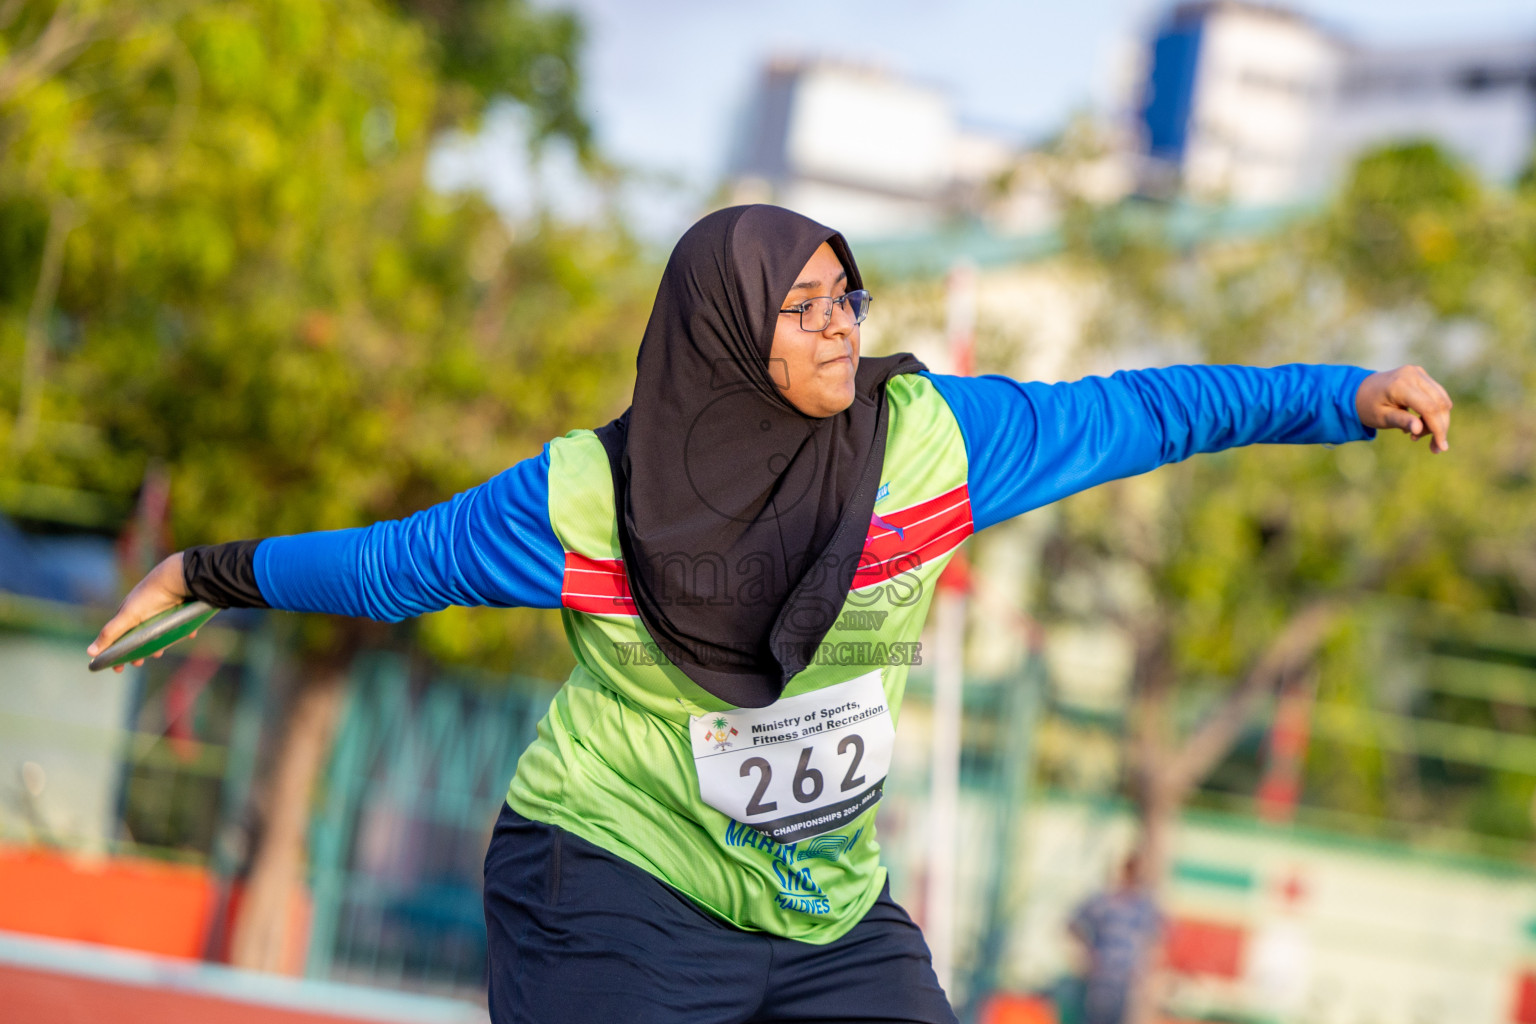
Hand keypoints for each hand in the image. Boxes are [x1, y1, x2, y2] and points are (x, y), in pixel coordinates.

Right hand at [88, 552, 193, 671]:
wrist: (178, 577)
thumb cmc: (150, 597)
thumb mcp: (129, 617)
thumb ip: (111, 634)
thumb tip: (89, 653)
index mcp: (129, 612)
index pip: (120, 635)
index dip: (117, 652)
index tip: (117, 669)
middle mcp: (145, 610)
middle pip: (140, 635)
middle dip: (138, 650)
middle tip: (138, 662)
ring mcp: (163, 609)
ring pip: (160, 631)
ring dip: (159, 643)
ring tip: (159, 652)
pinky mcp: (181, 607)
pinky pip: (182, 622)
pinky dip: (184, 630)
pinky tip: (188, 635)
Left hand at [1355, 365, 1451, 453]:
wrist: (1359, 390)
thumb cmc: (1368, 406)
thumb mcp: (1381, 417)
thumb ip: (1401, 421)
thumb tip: (1418, 429)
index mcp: (1400, 385)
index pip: (1429, 408)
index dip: (1438, 429)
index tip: (1441, 448)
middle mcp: (1413, 374)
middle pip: (1440, 404)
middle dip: (1440, 427)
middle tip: (1432, 446)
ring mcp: (1418, 372)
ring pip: (1442, 400)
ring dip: (1438, 421)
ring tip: (1417, 435)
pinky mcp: (1421, 375)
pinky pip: (1437, 396)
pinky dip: (1434, 412)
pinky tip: (1418, 423)